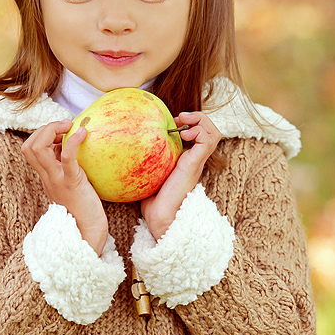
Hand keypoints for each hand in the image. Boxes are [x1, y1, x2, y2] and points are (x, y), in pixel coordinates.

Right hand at [22, 120, 107, 254]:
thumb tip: (71, 150)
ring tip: (70, 126)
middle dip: (44, 129)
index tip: (61, 131)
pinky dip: (72, 141)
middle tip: (65, 126)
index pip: (30, 149)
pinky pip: (66, 157)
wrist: (88, 234)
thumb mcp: (71, 185)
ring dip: (52, 130)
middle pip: (29, 146)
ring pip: (38, 149)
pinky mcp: (72, 182)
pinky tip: (83, 133)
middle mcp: (47, 177)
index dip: (41, 134)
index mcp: (46, 177)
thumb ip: (66, 170)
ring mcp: (57, 180)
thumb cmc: (84, 210)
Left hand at [141, 111, 220, 239]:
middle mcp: (193, 159)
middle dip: (197, 117)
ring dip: (201, 120)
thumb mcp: (147, 174)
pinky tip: (183, 134)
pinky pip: (208, 140)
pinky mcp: (195, 164)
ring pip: (213, 133)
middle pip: (209, 131)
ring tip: (184, 120)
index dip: (187, 123)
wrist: (161, 218)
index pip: (196, 136)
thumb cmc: (151, 200)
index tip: (169, 121)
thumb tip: (122, 148)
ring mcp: (196, 161)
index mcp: (184, 160)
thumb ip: (143, 161)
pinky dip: (199, 131)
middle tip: (179, 117)